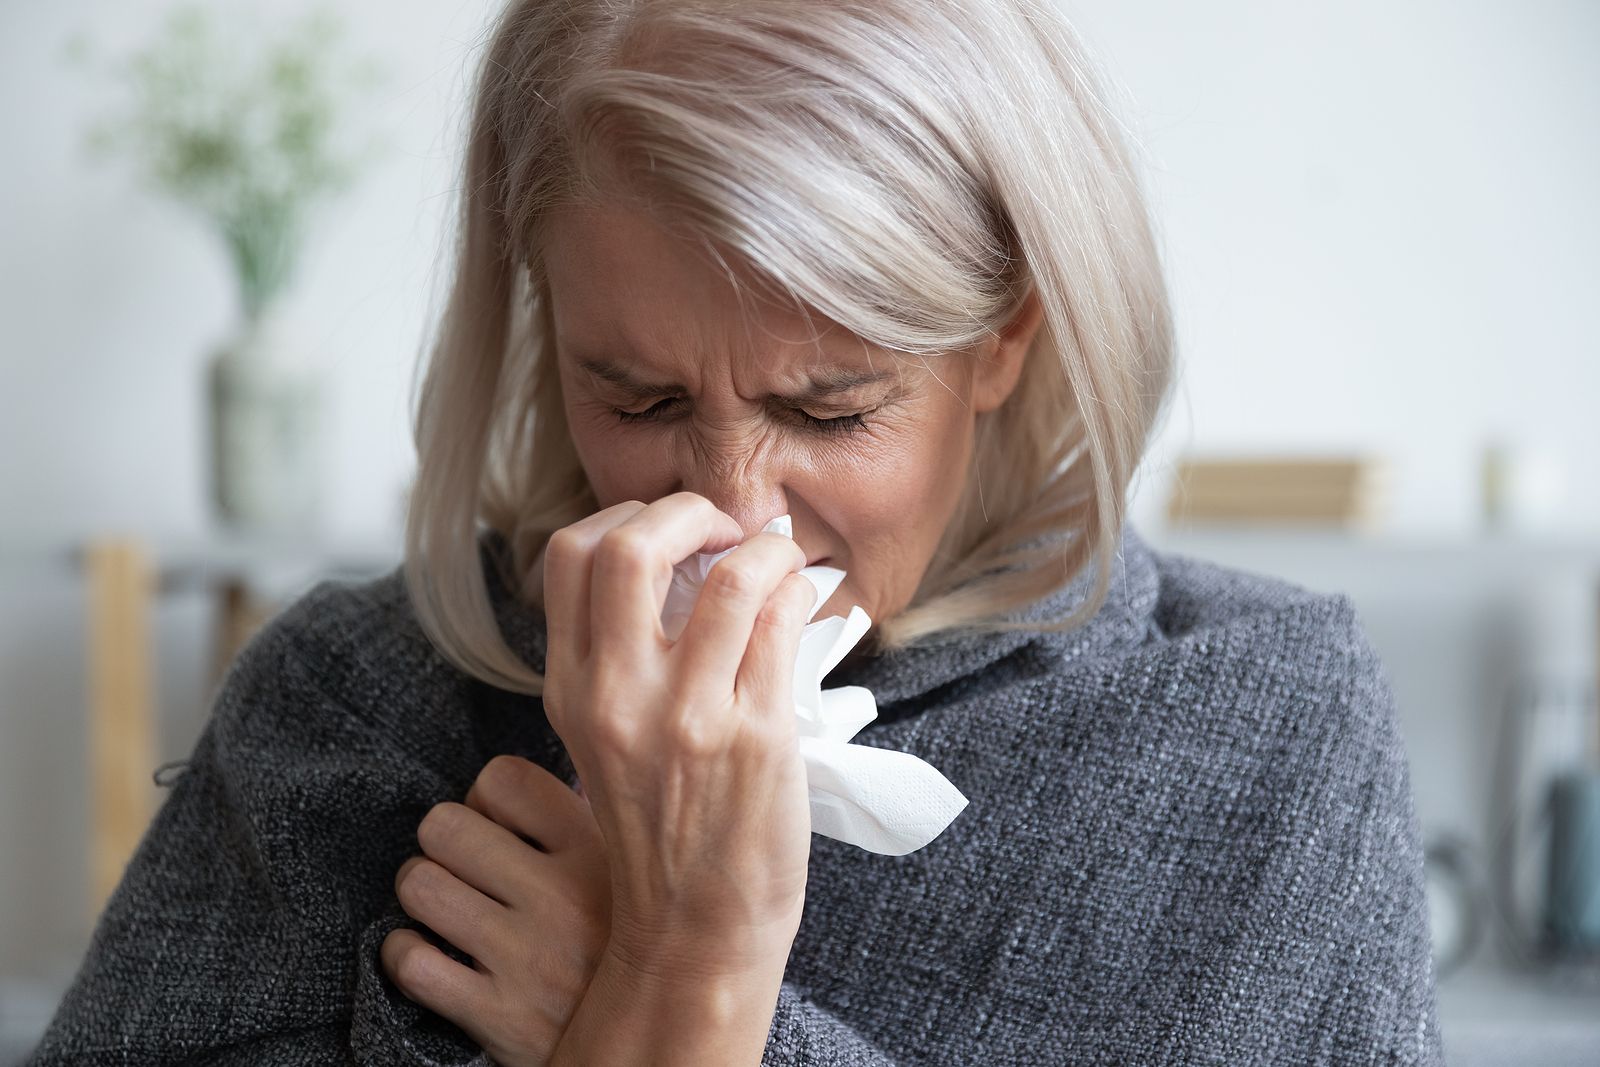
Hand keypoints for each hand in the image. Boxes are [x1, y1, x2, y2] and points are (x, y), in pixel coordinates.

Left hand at [381, 754, 610, 1066]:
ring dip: (422, 895)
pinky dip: (404, 955)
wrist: (648, 1046)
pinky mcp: (497, 1016)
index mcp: (598, 852)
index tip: (498, 827)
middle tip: (464, 870)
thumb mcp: (633, 876)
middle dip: (442, 846)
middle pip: (443, 825)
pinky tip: (433, 957)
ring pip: (418, 886)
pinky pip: (409, 961)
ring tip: (447, 910)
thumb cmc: (624, 948)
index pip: (503, 778)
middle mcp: (563, 897)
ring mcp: (527, 958)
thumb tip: (543, 776)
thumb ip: (591, 825)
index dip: (485, 799)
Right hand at [541, 492, 815, 981]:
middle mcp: (617, 696)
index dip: (625, 516)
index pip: (568, 555)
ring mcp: (687, 716)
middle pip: (630, 545)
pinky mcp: (754, 735)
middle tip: (721, 529)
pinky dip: (799, 589)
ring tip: (777, 560)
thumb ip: (621, 656)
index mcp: (571, 689)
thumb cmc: (661, 829)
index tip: (670, 532)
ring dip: (767, 546)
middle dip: (688, 510)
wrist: (695, 929)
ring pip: (730, 575)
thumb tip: (689, 559)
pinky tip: (801, 600)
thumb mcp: (605, 737)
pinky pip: (782, 622)